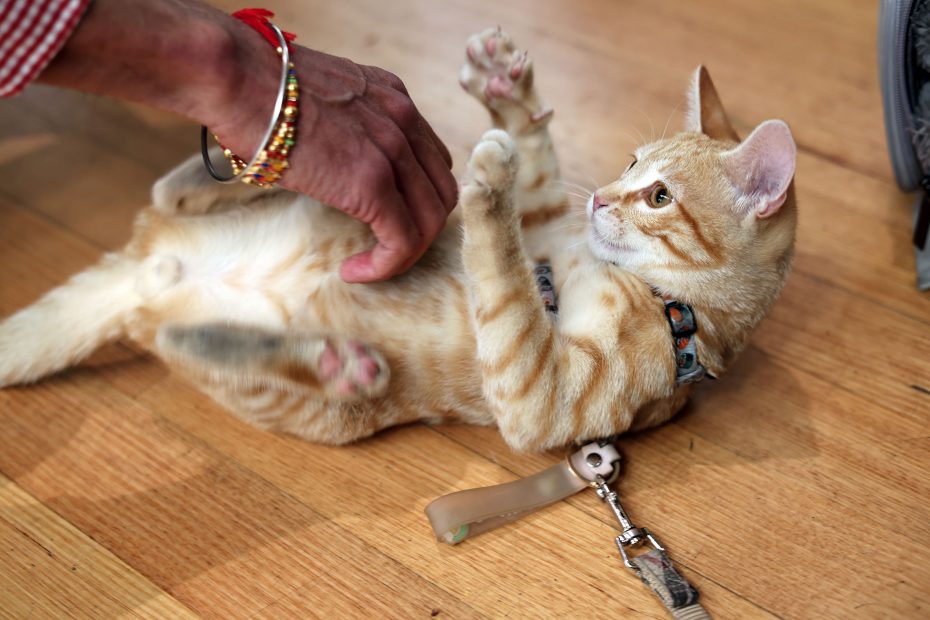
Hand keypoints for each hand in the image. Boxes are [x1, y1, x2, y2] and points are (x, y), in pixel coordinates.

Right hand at [212, 30, 457, 282]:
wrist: (237, 78)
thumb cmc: (255, 89)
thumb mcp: (320, 99)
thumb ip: (343, 124)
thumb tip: (328, 159)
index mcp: (394, 98)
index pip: (432, 160)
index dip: (418, 198)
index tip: (390, 219)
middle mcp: (404, 120)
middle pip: (441, 192)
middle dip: (420, 229)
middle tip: (385, 248)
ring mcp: (393, 151)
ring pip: (429, 220)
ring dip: (404, 253)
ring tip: (369, 266)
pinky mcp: (372, 182)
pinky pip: (402, 239)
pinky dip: (385, 265)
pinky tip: (355, 270)